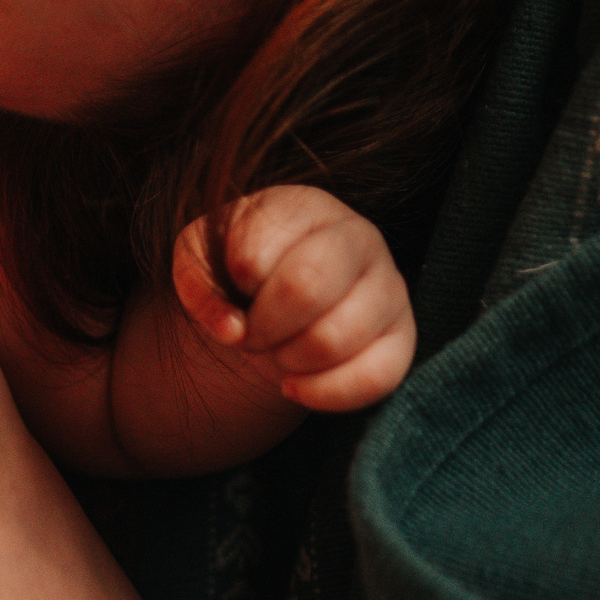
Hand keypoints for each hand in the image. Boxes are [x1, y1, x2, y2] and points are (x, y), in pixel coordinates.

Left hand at [172, 187, 413, 412]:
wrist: (277, 300)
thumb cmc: (238, 269)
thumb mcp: (198, 259)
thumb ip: (196, 281)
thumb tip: (231, 329)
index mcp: (304, 206)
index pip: (256, 253)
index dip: (232, 288)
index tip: (232, 293)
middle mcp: (358, 237)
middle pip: (305, 288)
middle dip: (263, 327)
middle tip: (251, 334)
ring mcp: (389, 287)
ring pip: (335, 338)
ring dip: (288, 360)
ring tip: (277, 352)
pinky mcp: (403, 338)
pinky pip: (374, 378)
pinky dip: (322, 393)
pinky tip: (295, 385)